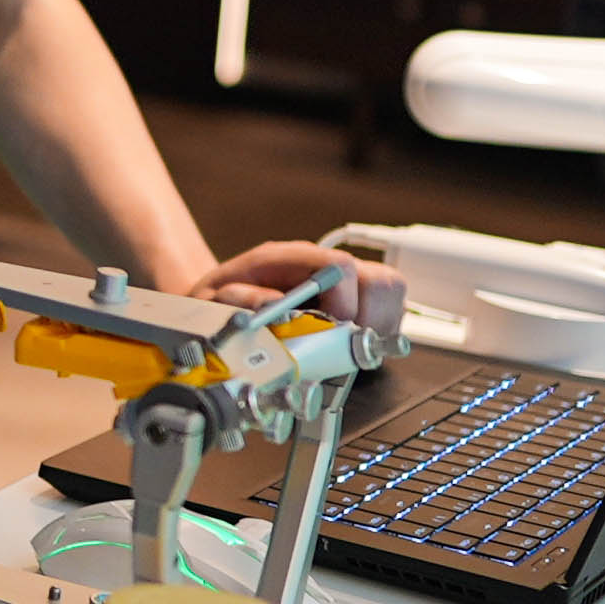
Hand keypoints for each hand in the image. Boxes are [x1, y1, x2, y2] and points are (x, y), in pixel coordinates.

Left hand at [179, 240, 405, 341]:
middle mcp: (320, 263)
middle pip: (378, 278)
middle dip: (369, 317)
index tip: (333, 330)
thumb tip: (270, 303)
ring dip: (378, 324)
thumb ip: (236, 298)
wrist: (218, 300)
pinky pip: (389, 309)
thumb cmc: (218, 300)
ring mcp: (341, 279)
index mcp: (288, 258)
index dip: (344, 302)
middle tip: (344, 343)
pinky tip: (353, 344)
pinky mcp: (354, 298)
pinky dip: (379, 329)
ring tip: (349, 345)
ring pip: (391, 291)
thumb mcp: (213, 300)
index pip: (340, 267)